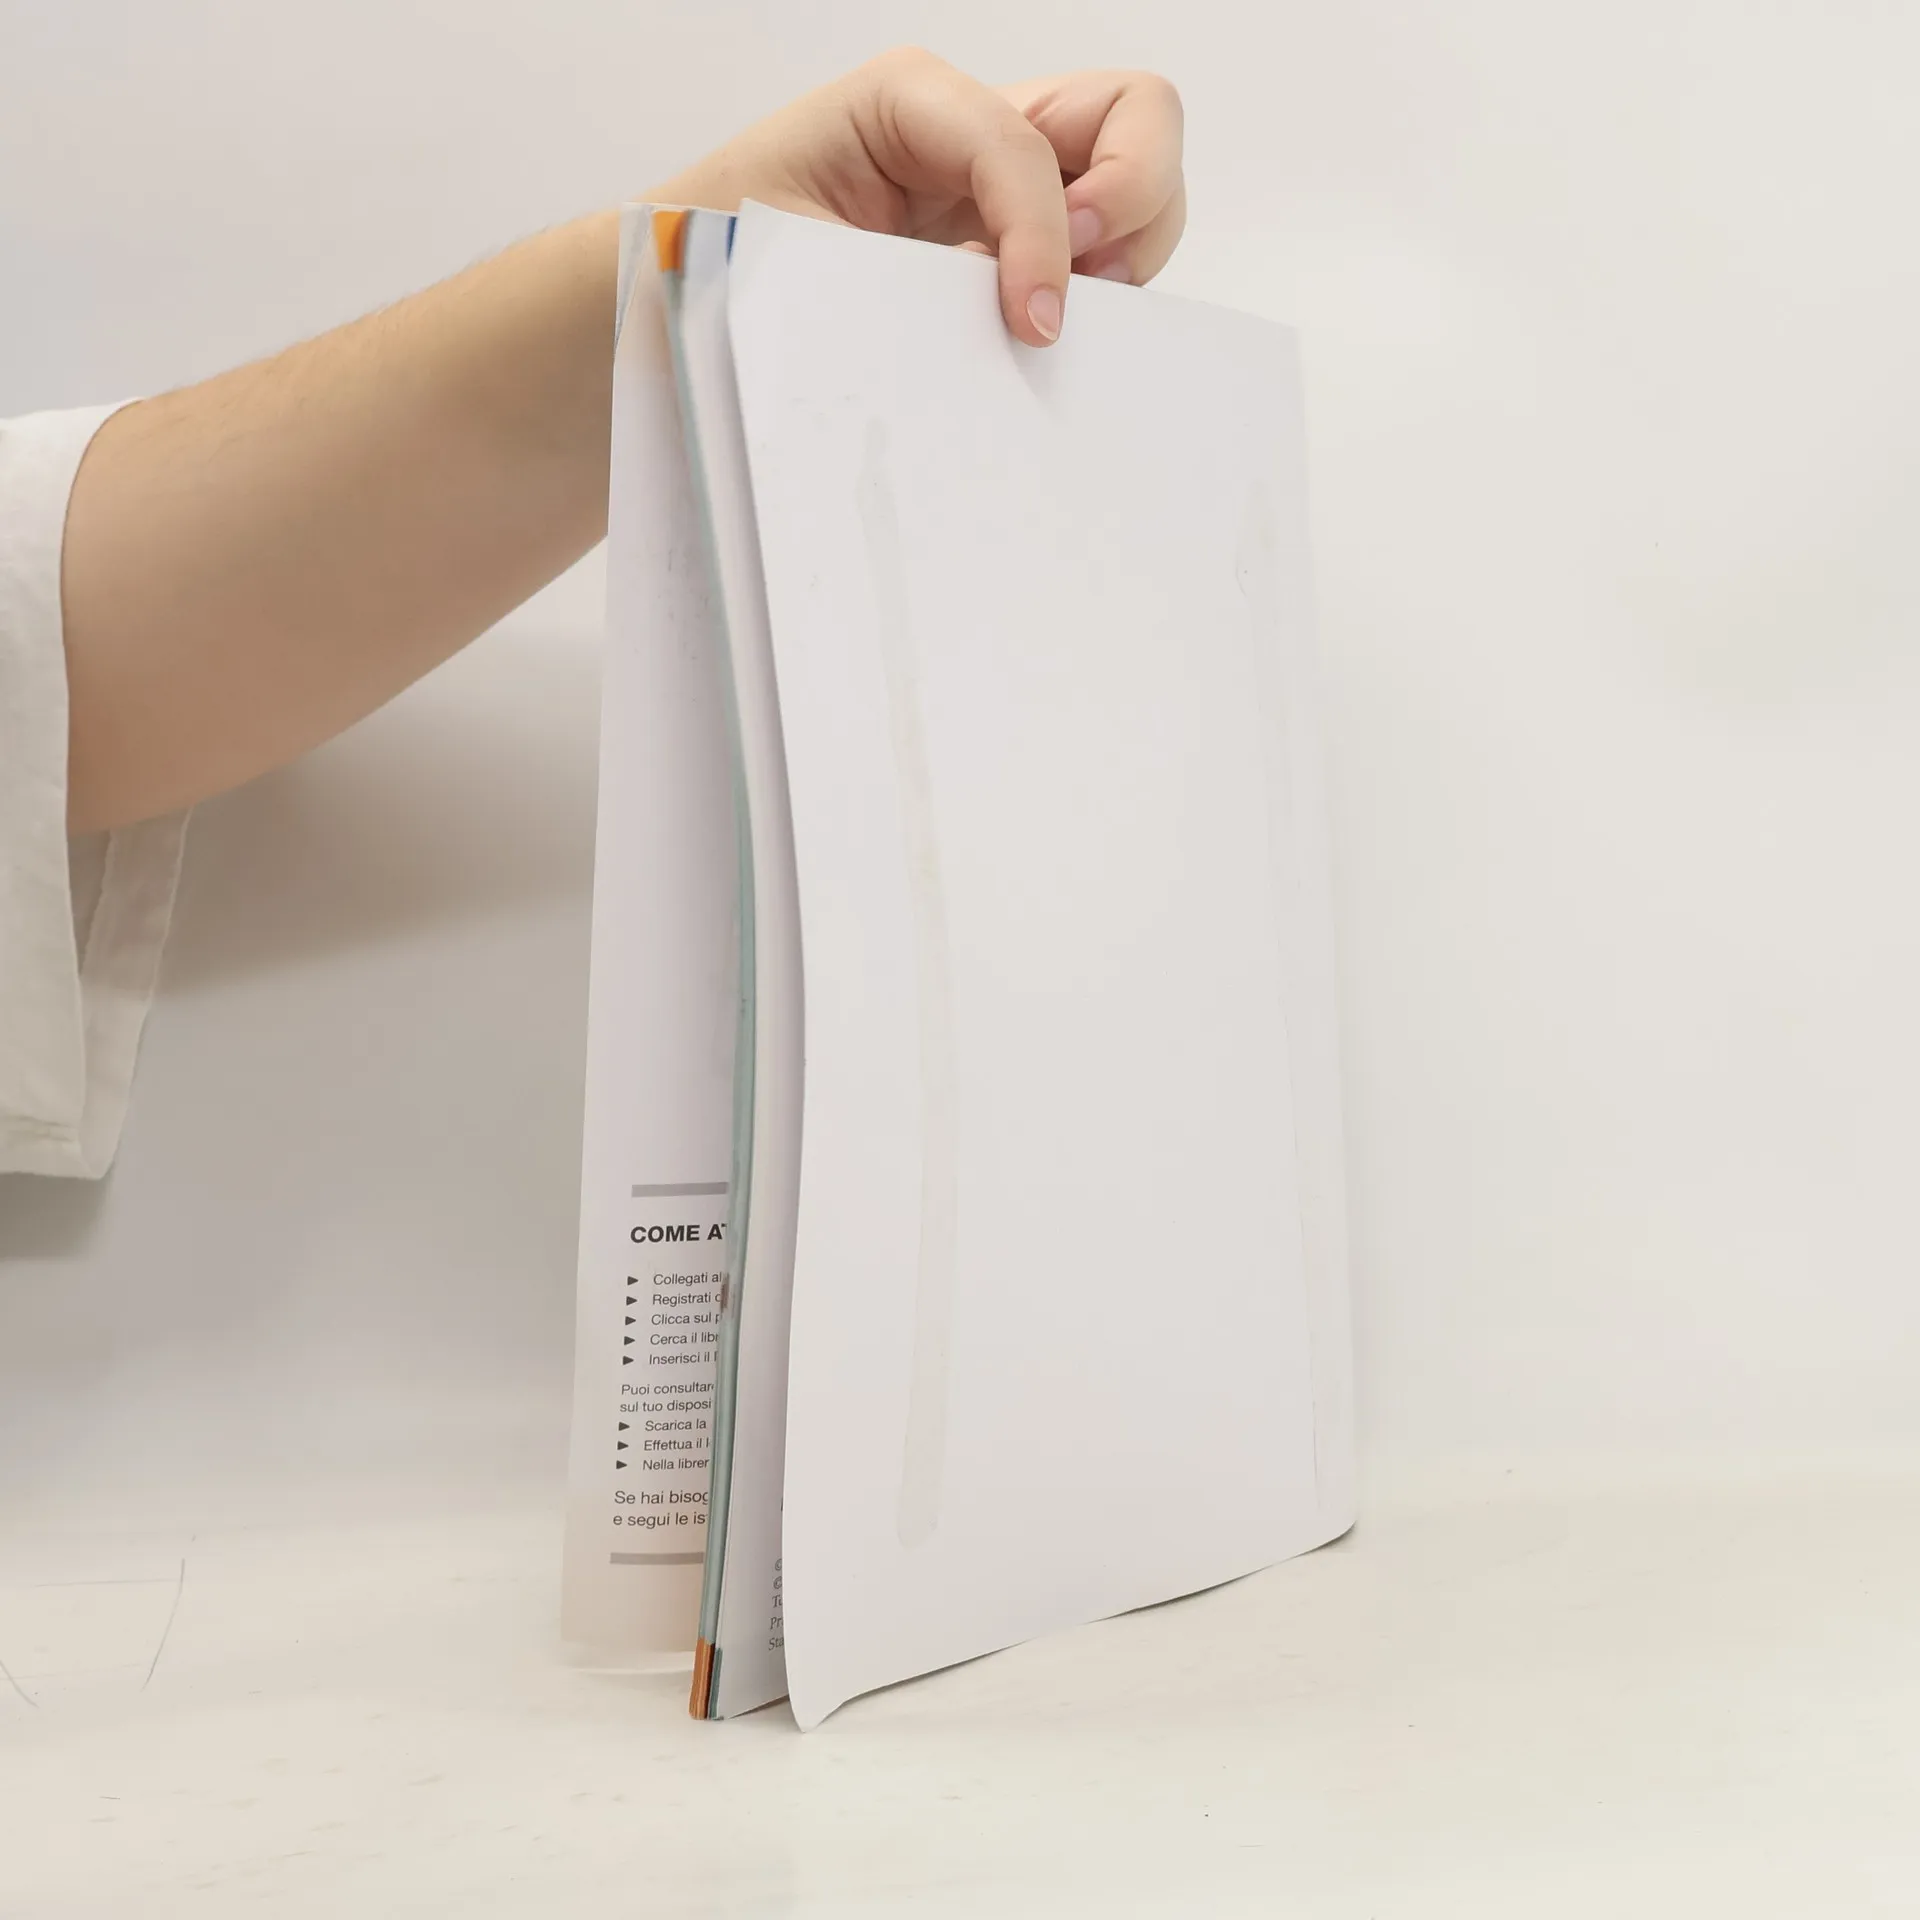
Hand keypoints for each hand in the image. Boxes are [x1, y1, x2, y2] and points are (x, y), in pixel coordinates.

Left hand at [650, 49, 1185, 347]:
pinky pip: (1101, 255)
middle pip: (1136, 114)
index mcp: (910, 101)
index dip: (1042, 232)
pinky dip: (1104, 294)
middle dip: (1135, 197)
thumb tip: (1017, 326)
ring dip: (1129, 251)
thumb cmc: (720, 263)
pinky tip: (1042, 333)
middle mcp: (973, 128)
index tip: (1032, 323)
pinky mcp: (1010, 249)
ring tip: (1058, 317)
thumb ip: (907, 283)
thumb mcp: (797, 261)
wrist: (682, 306)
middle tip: (1081, 284)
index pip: (1022, 144)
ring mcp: (1003, 187)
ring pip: (1138, 181)